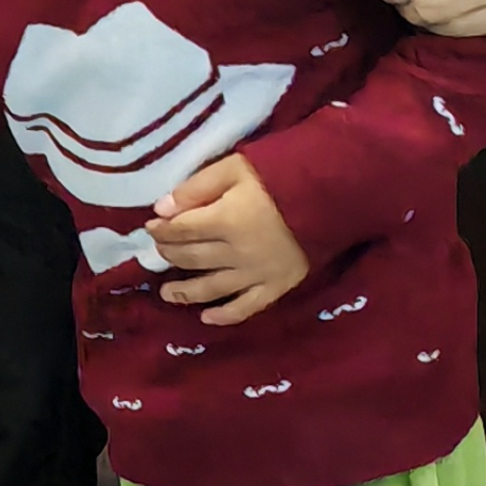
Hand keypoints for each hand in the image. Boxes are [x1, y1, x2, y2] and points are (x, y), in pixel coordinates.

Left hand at [151, 152, 309, 323]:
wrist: (334, 193)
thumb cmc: (281, 174)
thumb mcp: (235, 167)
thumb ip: (197, 187)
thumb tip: (161, 209)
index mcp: (225, 220)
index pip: (182, 229)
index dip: (162, 229)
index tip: (152, 226)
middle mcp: (237, 253)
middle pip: (193, 258)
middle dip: (171, 254)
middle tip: (160, 252)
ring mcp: (257, 273)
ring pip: (213, 288)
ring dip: (186, 292)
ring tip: (166, 293)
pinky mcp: (278, 286)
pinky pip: (247, 307)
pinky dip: (225, 315)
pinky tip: (207, 318)